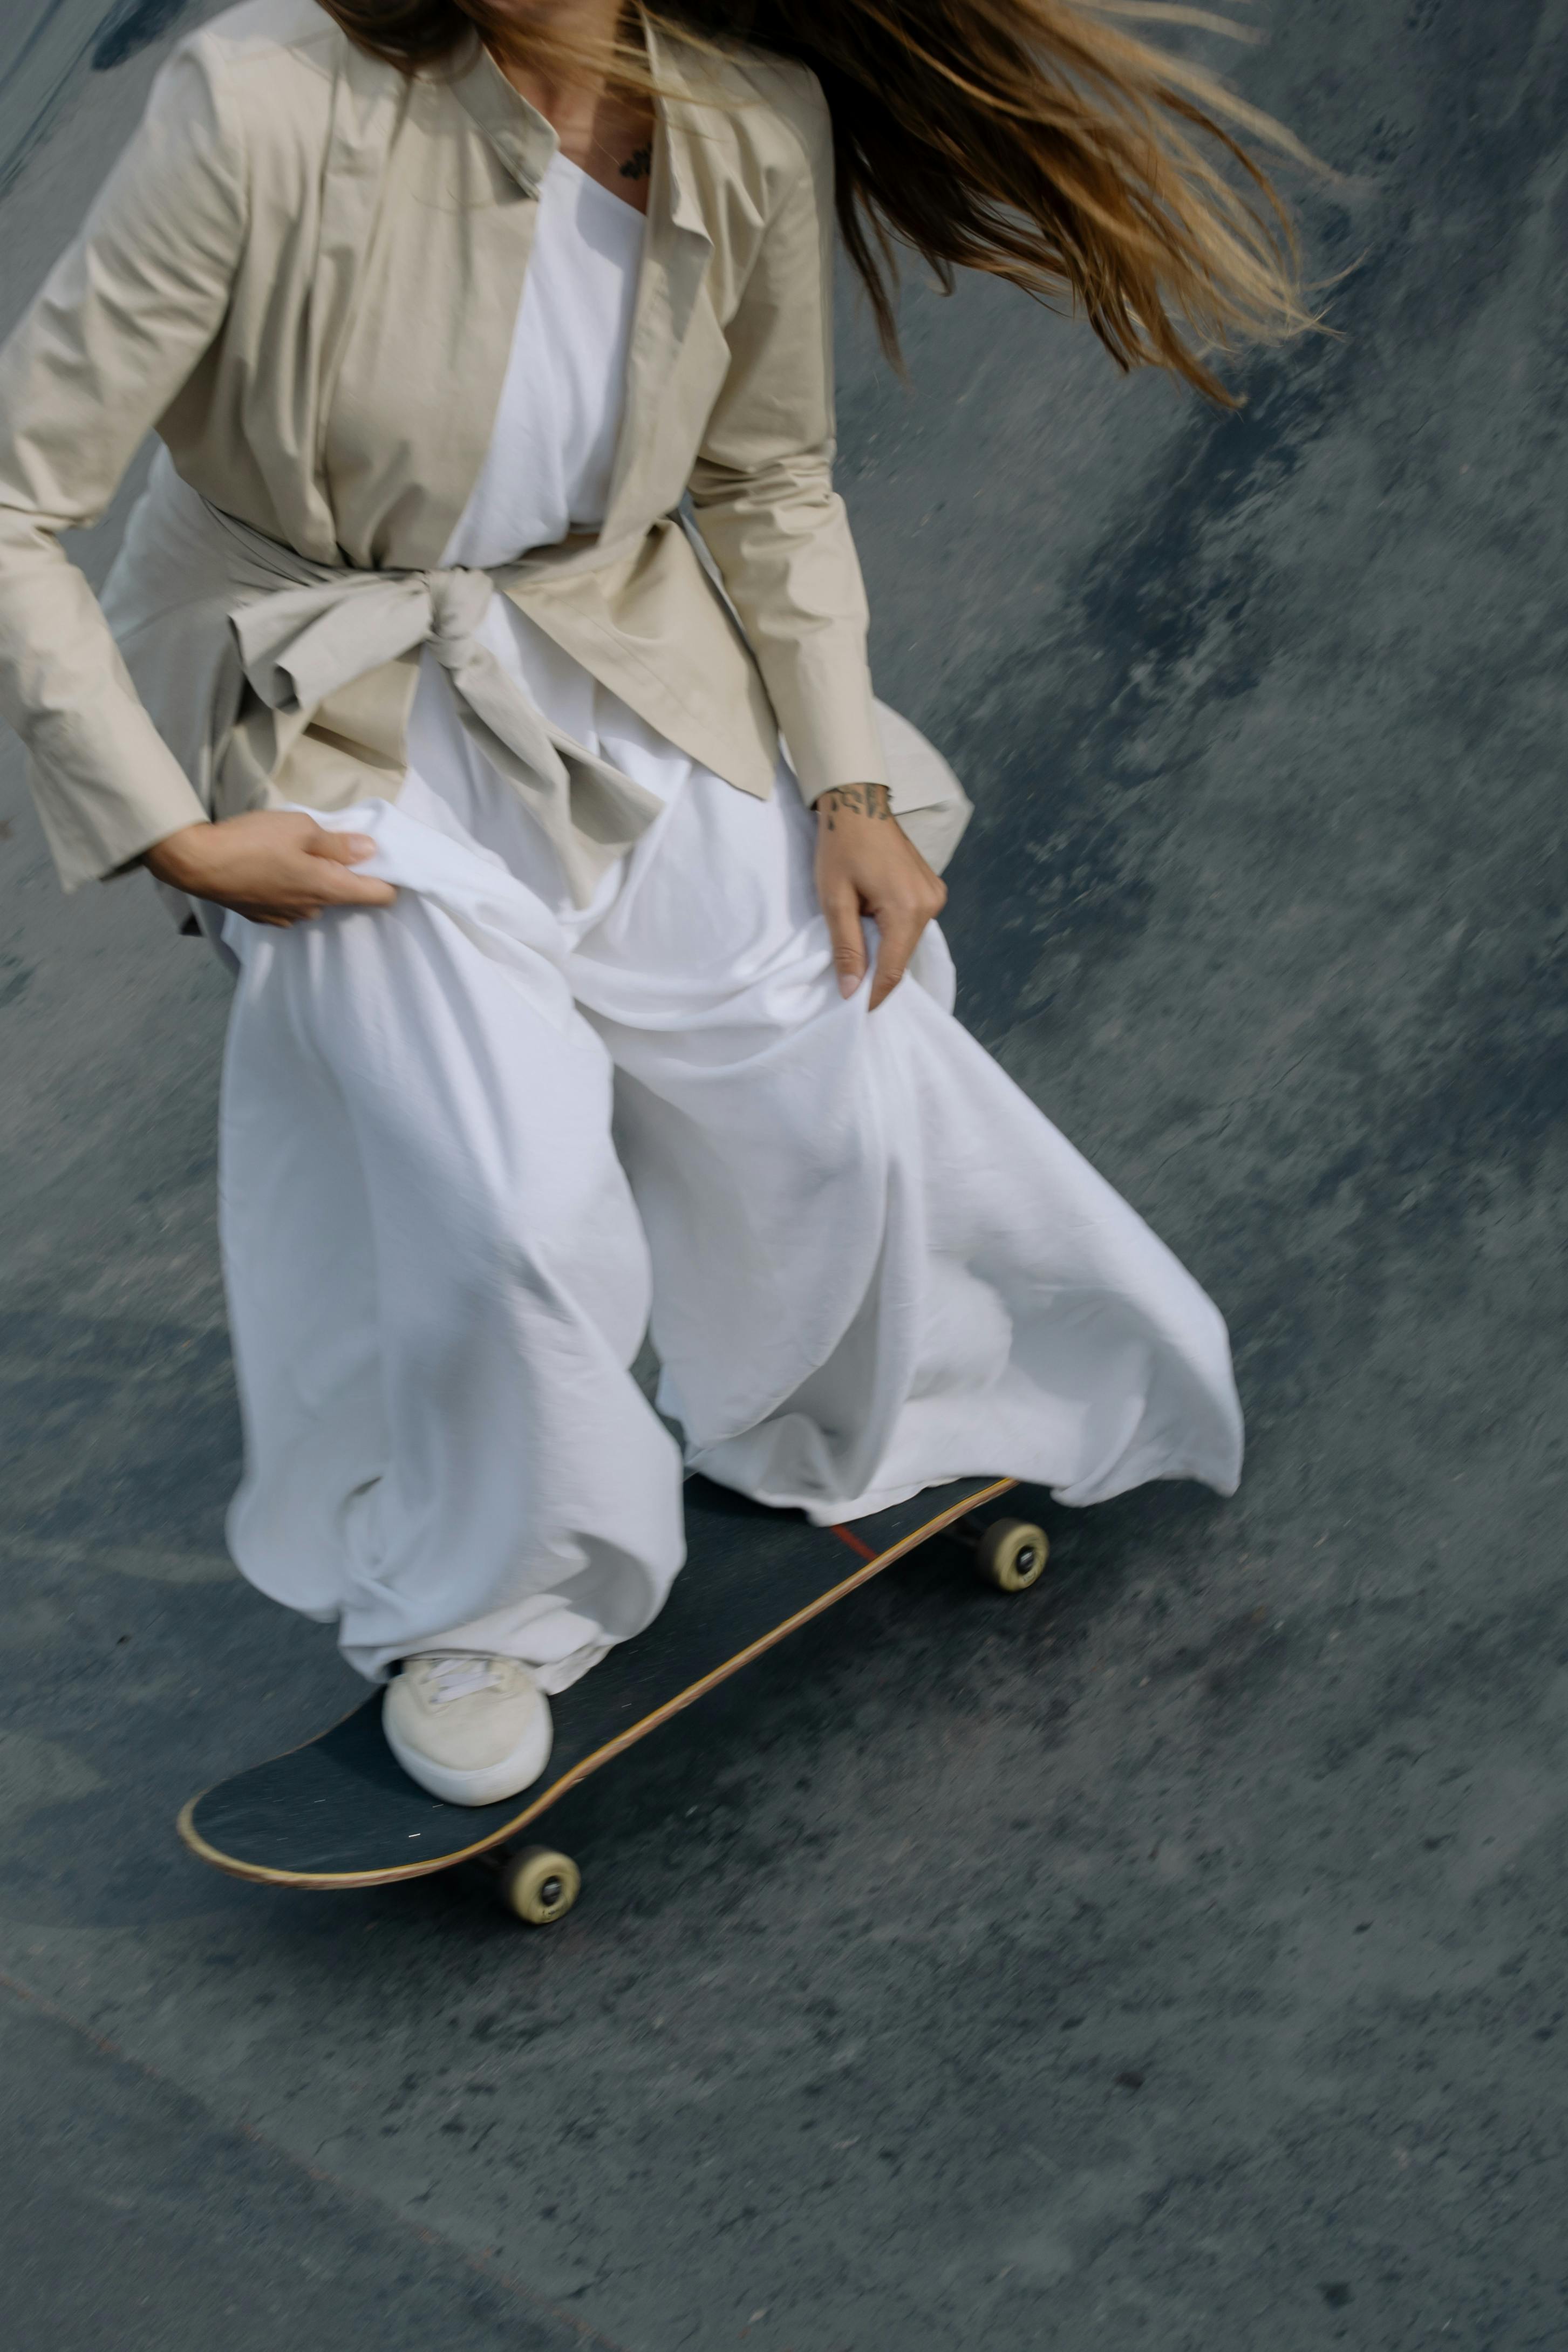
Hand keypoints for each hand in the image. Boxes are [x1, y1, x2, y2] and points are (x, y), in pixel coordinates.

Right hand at [143, 811, 396, 927]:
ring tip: (296, 854)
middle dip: (346, 874)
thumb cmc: (252, 841)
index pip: (378, 896)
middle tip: (332, 845)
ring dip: (315, 881)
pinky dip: (290, 888)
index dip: (390, 880)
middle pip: (346, 896)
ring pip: (316, 900)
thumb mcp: (301, 828)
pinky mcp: (263, 916)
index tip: (387, 862)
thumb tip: (370, 850)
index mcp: (329, 889)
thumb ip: (338, 842)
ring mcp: (286, 917)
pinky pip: (290, 904)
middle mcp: (313, 910)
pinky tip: (273, 869)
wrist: (196, 863)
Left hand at [814, 783, 945, 1008]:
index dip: (875, 994)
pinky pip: (911, 923)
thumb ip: (846, 947)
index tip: (856, 1012)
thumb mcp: (835, 899)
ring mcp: (935, 895)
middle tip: (851, 986)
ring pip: (907, 941)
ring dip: (884, 951)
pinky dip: (892, 932)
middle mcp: (931, 904)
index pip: (893, 969)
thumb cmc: (841, 847)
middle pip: (903, 956)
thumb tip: (851, 990)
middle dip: (878, 973)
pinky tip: (871, 928)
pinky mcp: (932, 888)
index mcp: (908, 908)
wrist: (858, 803)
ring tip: (858, 954)